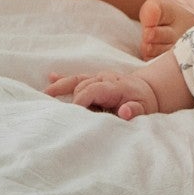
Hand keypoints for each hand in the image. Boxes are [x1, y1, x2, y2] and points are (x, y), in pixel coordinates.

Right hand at [45, 70, 159, 119]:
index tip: (73, 115)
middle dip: (73, 101)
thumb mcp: (144, 109)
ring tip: (45, 95)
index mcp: (115, 86)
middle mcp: (104, 78)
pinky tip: (51, 77)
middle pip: (82, 87)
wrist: (148, 90)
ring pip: (77, 81)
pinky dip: (64, 79)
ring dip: (61, 87)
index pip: (92, 90)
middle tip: (63, 117)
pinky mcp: (94, 80)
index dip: (80, 102)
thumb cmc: (144, 102)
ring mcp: (98, 78)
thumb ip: (135, 110)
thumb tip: (125, 111)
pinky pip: (77, 78)